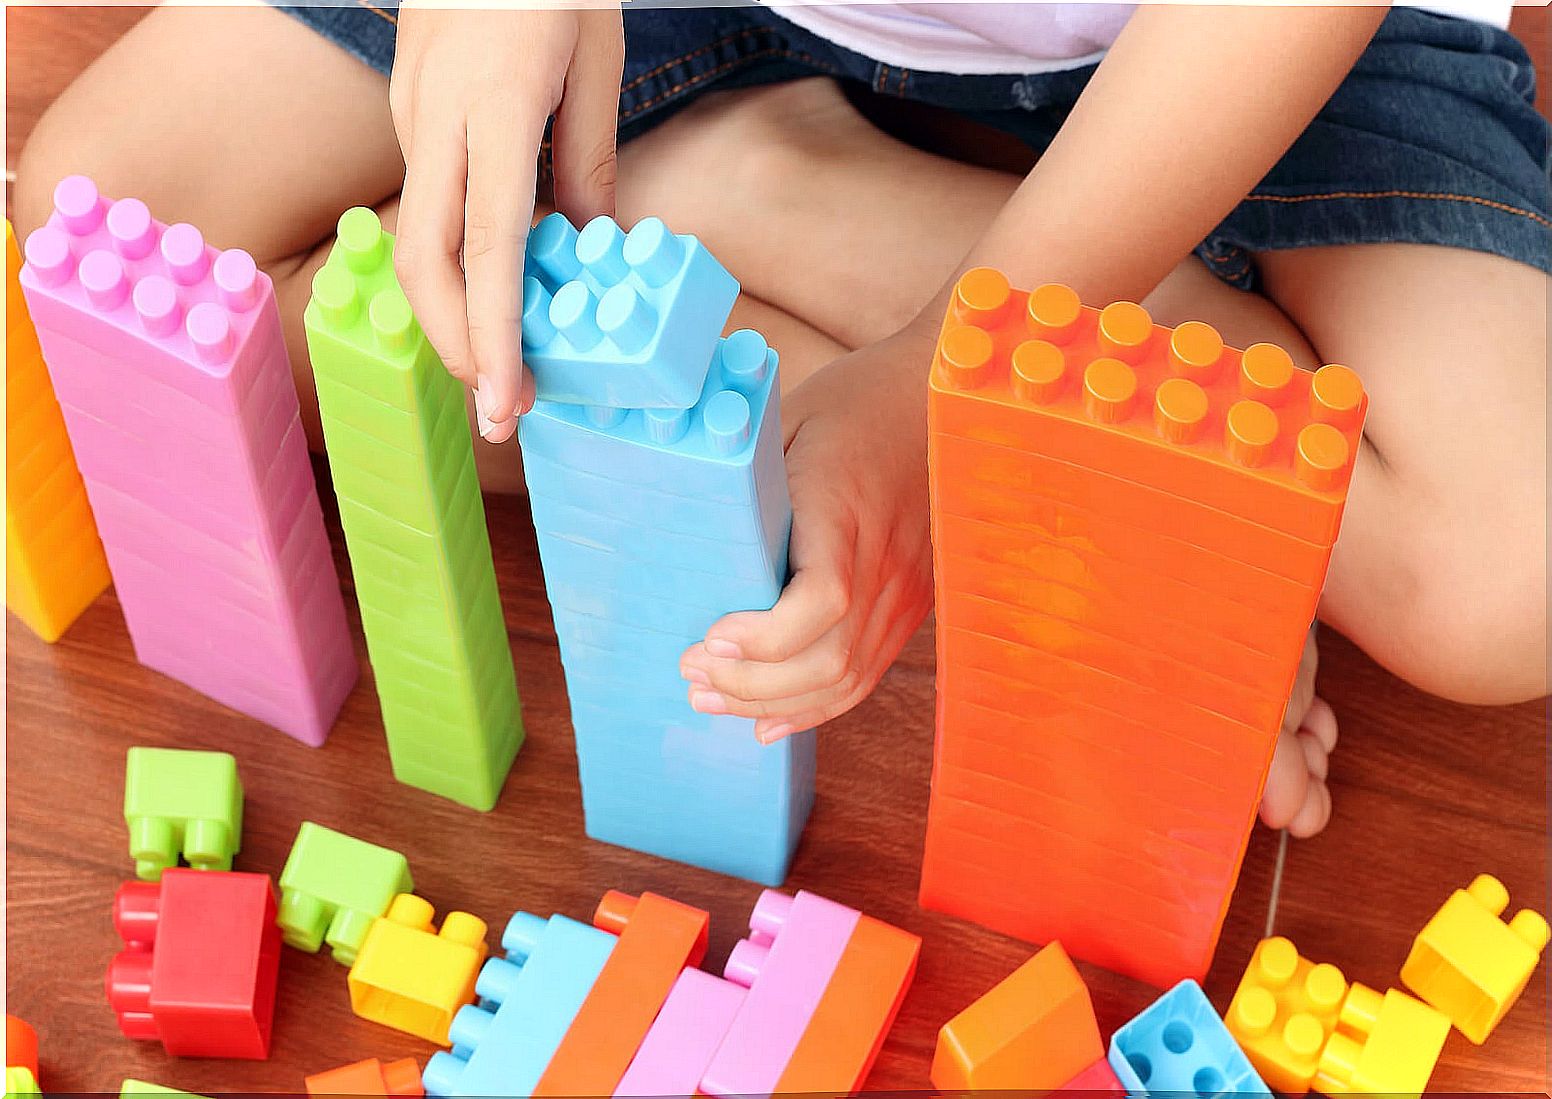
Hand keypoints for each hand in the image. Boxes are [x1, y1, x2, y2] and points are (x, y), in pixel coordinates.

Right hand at [389, 3, 623, 439]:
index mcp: (493, 107)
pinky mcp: (407, 117)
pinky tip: (489, 299)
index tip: (505, 400)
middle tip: (500, 414)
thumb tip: (590, 246)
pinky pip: (424, 208)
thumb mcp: (596, 62)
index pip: (488, 245)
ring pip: (416, 242)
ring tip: (499, 370)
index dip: (494, 333)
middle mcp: (436, 121)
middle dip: (458, 347)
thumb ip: (588, 159)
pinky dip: (452, 269)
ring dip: (451, 317)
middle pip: (427, 262)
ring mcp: (411, 118)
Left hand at [678, 323, 938, 741]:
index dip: (765, 638)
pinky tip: (767, 721)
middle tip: (689, 677)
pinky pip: (866, 672)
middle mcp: (886, 559)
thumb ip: (744, 480)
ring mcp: (906, 588)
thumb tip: (669, 517)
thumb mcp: (785, 422)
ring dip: (773, 704)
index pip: (823, 600)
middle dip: (751, 684)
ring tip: (710, 699)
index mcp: (846, 509)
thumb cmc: (851, 403)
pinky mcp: (911, 603)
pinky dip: (814, 706)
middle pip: (829, 656)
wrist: (933, 400)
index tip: (708, 638)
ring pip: (846, 677)